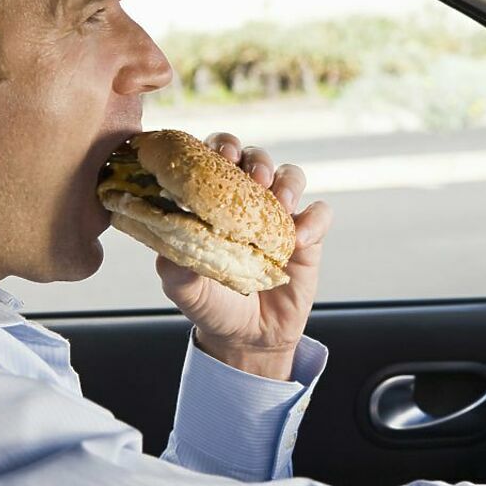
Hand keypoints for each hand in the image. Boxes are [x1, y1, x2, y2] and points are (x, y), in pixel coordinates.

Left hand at [155, 132, 332, 380]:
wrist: (248, 337)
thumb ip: (175, 268)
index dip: (219, 147)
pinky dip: (313, 220)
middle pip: (255, 158)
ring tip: (280, 203)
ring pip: (291, 176)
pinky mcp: (309, 236)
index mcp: (215, 200)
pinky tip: (299, 240)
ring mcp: (281, 216)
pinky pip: (320, 213)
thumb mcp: (186, 290)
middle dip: (255, 159)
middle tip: (253, 176)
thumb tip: (165, 248)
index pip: (216, 158)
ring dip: (286, 182)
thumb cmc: (212, 304)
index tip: (219, 155)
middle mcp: (249, 200)